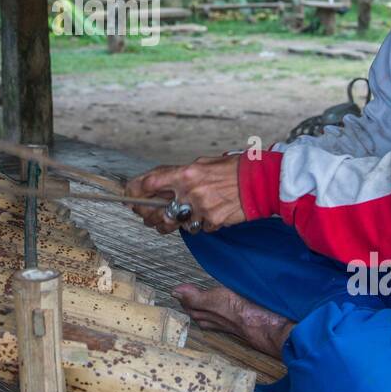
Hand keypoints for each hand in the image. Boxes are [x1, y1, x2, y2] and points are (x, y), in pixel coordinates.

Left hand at [124, 155, 245, 233]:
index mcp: (186, 173)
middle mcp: (190, 192)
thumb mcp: (203, 163)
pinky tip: (205, 215)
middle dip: (147, 215)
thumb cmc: (233, 169)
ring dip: (170, 223)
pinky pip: (197, 228)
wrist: (260, 182)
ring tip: (171, 219)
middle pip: (157, 211)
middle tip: (144, 215)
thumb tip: (161, 181)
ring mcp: (201, 210)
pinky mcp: (212, 223)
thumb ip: (181, 174)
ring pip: (175, 224)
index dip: (136, 190)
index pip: (150, 183)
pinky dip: (198, 223)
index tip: (130, 195)